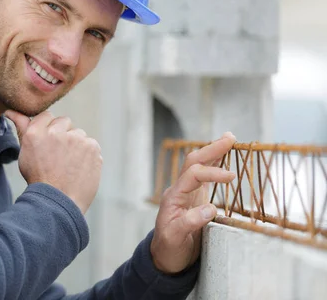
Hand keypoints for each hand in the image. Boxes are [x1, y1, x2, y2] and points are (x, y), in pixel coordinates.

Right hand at [5, 110, 101, 213]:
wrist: (59, 203)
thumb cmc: (39, 179)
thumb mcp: (25, 153)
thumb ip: (22, 128)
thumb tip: (11, 111)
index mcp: (35, 133)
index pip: (47, 115)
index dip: (49, 129)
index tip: (49, 144)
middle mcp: (56, 132)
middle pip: (64, 122)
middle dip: (63, 135)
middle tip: (59, 156)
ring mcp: (76, 139)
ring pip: (79, 134)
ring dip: (76, 145)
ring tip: (69, 166)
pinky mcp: (92, 147)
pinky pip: (91, 145)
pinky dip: (88, 155)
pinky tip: (80, 168)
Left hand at [150, 132, 236, 273]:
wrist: (164, 258)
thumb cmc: (169, 248)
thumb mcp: (175, 238)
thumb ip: (190, 222)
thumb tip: (211, 208)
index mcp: (173, 197)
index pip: (192, 175)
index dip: (212, 172)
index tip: (231, 176)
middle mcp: (179, 191)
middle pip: (193, 162)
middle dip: (211, 149)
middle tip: (230, 138)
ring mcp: (187, 193)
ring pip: (198, 165)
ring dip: (213, 152)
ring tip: (229, 139)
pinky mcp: (195, 198)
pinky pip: (204, 176)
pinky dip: (214, 164)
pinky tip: (223, 157)